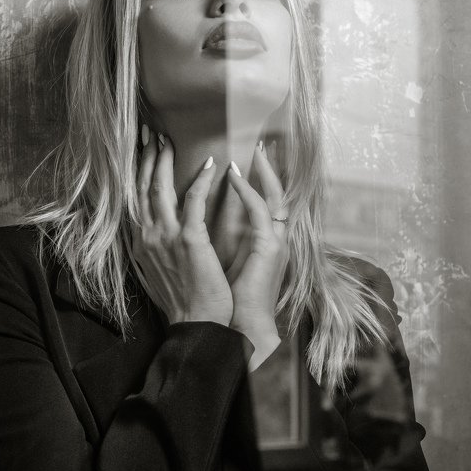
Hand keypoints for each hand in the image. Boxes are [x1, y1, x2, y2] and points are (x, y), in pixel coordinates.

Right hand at [132, 129, 232, 325]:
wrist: (196, 324)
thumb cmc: (181, 301)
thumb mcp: (156, 271)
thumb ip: (151, 248)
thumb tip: (151, 233)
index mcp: (139, 242)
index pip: (134, 197)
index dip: (137, 171)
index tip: (142, 150)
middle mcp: (146, 235)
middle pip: (142, 186)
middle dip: (145, 156)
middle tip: (150, 132)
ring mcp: (165, 236)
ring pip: (160, 187)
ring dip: (164, 160)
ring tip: (168, 140)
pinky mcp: (189, 239)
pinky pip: (194, 199)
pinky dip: (201, 179)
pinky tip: (210, 164)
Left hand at [225, 142, 289, 367]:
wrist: (237, 327)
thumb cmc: (226, 298)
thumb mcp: (219, 259)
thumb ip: (216, 238)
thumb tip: (193, 219)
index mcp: (262, 240)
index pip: (264, 200)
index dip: (259, 178)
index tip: (246, 158)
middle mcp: (273, 238)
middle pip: (277, 192)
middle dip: (270, 167)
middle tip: (263, 143)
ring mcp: (274, 242)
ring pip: (276, 195)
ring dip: (265, 170)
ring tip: (256, 150)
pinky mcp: (270, 248)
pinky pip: (261, 210)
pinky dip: (248, 191)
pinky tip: (234, 176)